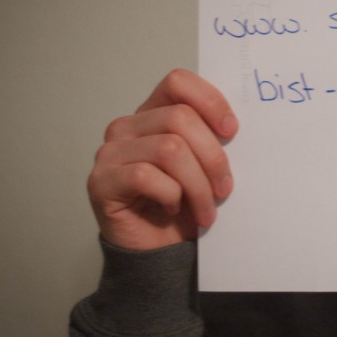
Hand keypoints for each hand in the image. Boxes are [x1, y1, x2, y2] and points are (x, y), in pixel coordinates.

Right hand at [87, 69, 237, 250]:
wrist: (158, 253)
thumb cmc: (184, 206)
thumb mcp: (205, 166)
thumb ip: (212, 139)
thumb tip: (236, 127)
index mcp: (153, 114)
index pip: (178, 82)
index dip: (210, 101)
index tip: (232, 131)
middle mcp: (127, 127)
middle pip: (181, 119)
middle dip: (212, 157)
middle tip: (225, 189)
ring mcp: (110, 153)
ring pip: (169, 149)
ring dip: (197, 185)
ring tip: (206, 210)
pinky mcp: (101, 181)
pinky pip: (146, 176)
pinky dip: (170, 196)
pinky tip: (172, 210)